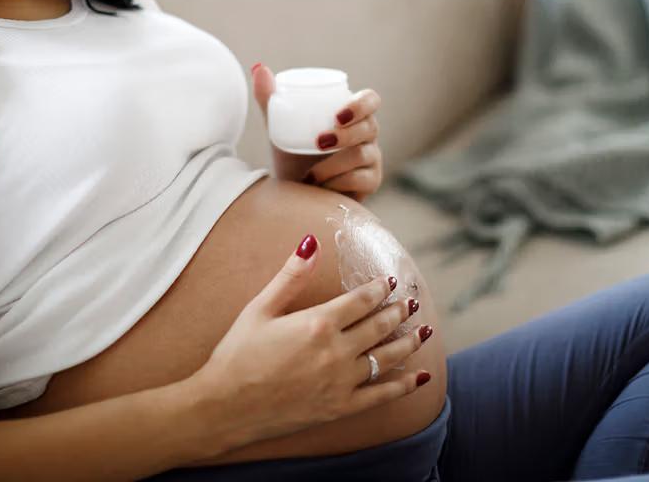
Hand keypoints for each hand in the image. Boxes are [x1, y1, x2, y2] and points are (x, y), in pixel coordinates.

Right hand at [190, 233, 431, 448]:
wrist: (225, 407)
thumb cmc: (237, 354)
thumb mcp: (259, 308)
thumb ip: (291, 276)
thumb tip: (311, 241)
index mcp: (318, 323)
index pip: (361, 300)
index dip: (379, 289)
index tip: (391, 281)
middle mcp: (336, 352)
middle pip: (380, 326)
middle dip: (399, 311)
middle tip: (411, 301)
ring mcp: (341, 382)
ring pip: (387, 357)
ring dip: (409, 342)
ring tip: (423, 330)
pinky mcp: (341, 407)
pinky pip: (382, 394)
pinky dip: (405, 385)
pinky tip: (420, 376)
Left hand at [251, 62, 383, 201]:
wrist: (292, 194)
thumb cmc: (291, 156)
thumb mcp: (279, 128)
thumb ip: (269, 100)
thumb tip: (259, 68)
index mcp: (351, 115)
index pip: (370, 100)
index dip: (362, 104)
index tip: (337, 115)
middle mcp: (367, 135)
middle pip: (370, 127)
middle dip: (346, 135)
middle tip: (319, 143)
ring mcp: (372, 160)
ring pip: (363, 156)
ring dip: (334, 165)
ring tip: (310, 174)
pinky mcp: (370, 184)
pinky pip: (362, 181)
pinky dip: (338, 184)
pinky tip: (322, 188)